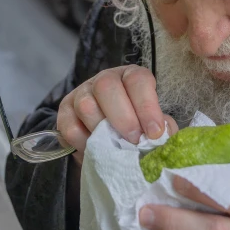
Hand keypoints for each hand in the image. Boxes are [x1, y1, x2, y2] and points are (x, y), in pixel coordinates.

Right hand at [57, 65, 177, 164]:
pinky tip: (97, 152)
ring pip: (86, 106)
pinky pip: (70, 127)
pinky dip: (84, 143)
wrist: (109, 142)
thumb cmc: (137, 129)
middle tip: (134, 142)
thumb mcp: (153, 125)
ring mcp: (81, 94)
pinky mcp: (65, 113)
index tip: (155, 133)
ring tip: (116, 149)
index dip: (147, 106)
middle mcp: (104, 80)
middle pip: (106, 86)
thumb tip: (164, 137)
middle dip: (123, 118)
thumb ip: (162, 128)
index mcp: (130, 77)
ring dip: (103, 131)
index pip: (137, 80)